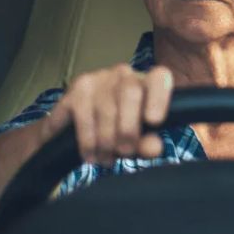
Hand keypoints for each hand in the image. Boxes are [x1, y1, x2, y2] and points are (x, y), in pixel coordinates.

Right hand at [39, 64, 173, 165]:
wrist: (80, 122)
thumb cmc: (120, 128)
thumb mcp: (139, 138)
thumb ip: (149, 143)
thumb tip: (154, 149)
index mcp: (147, 82)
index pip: (159, 78)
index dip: (159, 97)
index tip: (154, 121)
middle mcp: (123, 74)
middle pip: (131, 92)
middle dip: (128, 129)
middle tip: (125, 152)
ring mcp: (97, 79)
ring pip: (105, 109)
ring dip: (106, 142)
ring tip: (107, 158)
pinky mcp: (74, 92)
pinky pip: (83, 119)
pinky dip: (88, 142)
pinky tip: (91, 154)